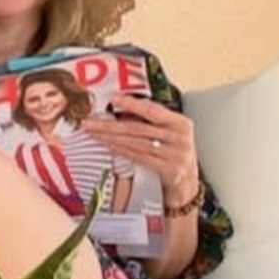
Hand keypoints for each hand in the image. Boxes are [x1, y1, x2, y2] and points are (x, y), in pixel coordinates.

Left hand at [85, 92, 202, 206]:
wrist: (188, 179)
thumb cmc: (174, 149)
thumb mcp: (171, 130)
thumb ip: (153, 119)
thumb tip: (121, 107)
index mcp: (181, 123)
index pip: (153, 111)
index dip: (133, 104)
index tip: (113, 99)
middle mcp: (180, 138)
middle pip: (139, 128)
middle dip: (110, 125)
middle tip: (90, 122)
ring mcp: (174, 155)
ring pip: (135, 143)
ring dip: (111, 137)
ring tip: (94, 133)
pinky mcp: (167, 170)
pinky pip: (138, 157)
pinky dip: (121, 150)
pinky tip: (108, 145)